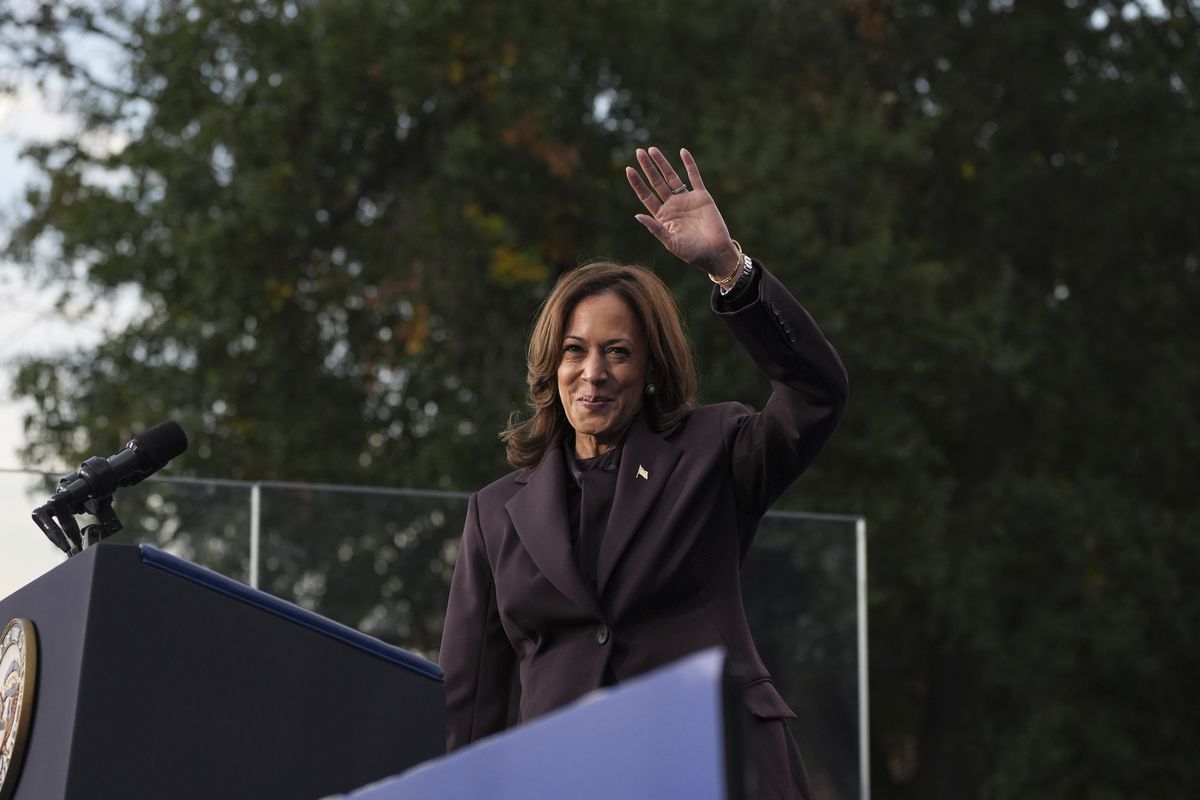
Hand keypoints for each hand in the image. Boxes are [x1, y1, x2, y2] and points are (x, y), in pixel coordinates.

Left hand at [626, 147, 739, 278]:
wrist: (715, 253)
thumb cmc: (692, 252)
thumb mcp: (670, 242)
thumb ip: (655, 228)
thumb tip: (637, 215)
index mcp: (663, 217)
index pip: (646, 196)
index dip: (637, 183)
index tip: (628, 170)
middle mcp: (673, 206)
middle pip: (657, 182)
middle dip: (648, 168)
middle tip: (638, 152)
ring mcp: (687, 200)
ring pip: (672, 177)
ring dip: (663, 163)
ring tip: (652, 150)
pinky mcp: (702, 196)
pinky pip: (695, 177)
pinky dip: (689, 164)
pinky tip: (683, 152)